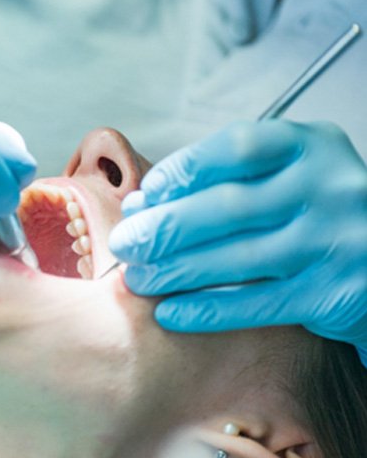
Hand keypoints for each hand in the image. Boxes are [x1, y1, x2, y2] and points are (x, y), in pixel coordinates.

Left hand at [109, 120, 366, 363]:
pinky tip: (169, 312)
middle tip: (124, 243)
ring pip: (237, 258)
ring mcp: (334, 241)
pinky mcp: (333, 294)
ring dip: (175, 270)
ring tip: (137, 278)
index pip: (235, 147)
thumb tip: (143, 203)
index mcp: (309, 145)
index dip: (182, 170)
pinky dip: (206, 310)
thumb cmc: (311, 209)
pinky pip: (256, 304)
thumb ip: (221, 181)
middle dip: (164, 228)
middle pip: (228, 207)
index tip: (147, 192)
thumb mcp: (281, 174)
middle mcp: (328, 187)